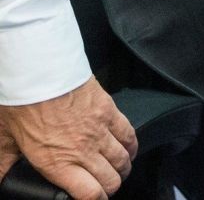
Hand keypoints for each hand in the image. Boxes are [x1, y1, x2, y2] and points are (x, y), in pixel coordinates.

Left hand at [0, 77, 136, 198]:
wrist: (41, 73)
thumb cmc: (23, 104)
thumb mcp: (5, 142)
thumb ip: (3, 166)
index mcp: (57, 164)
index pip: (91, 194)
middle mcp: (82, 150)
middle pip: (111, 180)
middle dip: (110, 188)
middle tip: (104, 188)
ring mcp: (99, 130)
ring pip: (123, 159)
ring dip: (123, 169)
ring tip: (118, 171)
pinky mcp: (109, 111)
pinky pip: (129, 134)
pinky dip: (132, 146)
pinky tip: (129, 150)